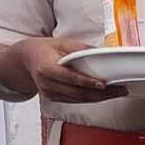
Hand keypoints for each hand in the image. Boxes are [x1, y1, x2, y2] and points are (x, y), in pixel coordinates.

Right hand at [9, 38, 124, 102]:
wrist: (24, 59)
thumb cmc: (42, 49)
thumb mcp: (61, 43)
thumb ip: (81, 49)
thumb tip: (102, 53)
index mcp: (46, 69)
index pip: (70, 78)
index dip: (87, 82)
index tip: (103, 84)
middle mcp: (47, 84)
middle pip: (78, 92)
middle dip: (102, 93)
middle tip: (120, 89)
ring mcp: (50, 93)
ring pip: (79, 99)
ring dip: (100, 98)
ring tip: (118, 92)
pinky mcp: (54, 98)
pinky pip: (76, 101)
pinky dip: (92, 99)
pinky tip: (105, 95)